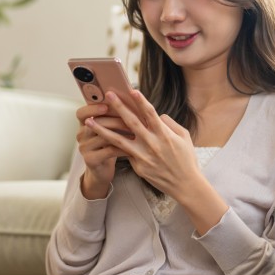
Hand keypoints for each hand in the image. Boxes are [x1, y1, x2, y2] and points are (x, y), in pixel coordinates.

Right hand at [75, 102, 127, 198]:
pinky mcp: (90, 160)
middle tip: (133, 118)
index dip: (92, 108)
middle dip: (116, 120)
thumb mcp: (107, 131)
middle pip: (96, 123)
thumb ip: (112, 118)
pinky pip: (109, 151)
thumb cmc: (107, 146)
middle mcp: (81, 135)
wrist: (101, 172)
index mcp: (84, 125)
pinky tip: (133, 147)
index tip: (106, 105)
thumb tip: (129, 102)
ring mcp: (84, 148)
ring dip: (121, 133)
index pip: (81, 113)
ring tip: (136, 131)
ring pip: (103, 137)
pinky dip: (123, 148)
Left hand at [85, 90, 228, 231]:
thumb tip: (157, 115)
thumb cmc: (186, 159)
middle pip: (132, 122)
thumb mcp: (184, 137)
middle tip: (108, 95)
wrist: (185, 185)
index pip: (150, 113)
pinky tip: (99, 138)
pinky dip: (111, 145)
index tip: (131, 90)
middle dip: (119, 107)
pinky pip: (124, 153)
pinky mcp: (138, 166)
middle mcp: (152, 144)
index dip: (140, 101)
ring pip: (118, 140)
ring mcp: (143, 156)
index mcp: (164, 134)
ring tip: (88, 121)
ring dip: (102, 129)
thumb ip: (170, 124)